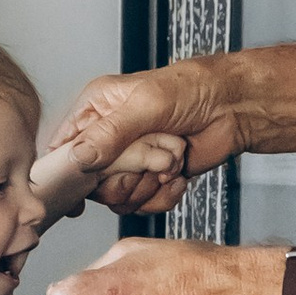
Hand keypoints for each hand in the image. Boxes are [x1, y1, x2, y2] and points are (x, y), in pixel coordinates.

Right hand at [34, 59, 249, 220]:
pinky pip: (143, 205)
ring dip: (150, 183)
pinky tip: (177, 174)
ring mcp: (129, 162)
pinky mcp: (150, 179)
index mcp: (95, 110)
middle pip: (92, 183)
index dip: (68, 172)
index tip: (79, 191)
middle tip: (153, 157)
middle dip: (127, 175)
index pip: (63, 149)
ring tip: (170, 160)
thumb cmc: (191, 89)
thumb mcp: (146, 105)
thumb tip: (78, 158)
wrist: (232, 108)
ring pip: (118, 198)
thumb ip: (110, 133)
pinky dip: (165, 194)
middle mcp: (108, 138)